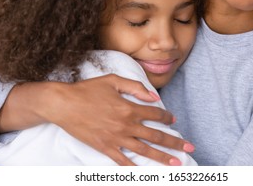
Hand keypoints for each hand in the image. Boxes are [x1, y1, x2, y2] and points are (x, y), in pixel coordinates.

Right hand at [42, 74, 192, 165]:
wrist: (63, 104)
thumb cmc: (87, 90)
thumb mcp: (113, 80)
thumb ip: (135, 87)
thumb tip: (154, 96)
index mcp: (129, 107)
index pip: (155, 113)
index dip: (167, 116)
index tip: (173, 120)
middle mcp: (125, 125)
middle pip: (155, 135)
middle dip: (175, 142)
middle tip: (189, 147)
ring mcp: (115, 138)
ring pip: (144, 150)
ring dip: (162, 158)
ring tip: (176, 164)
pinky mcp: (104, 147)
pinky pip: (122, 160)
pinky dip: (134, 167)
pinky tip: (144, 172)